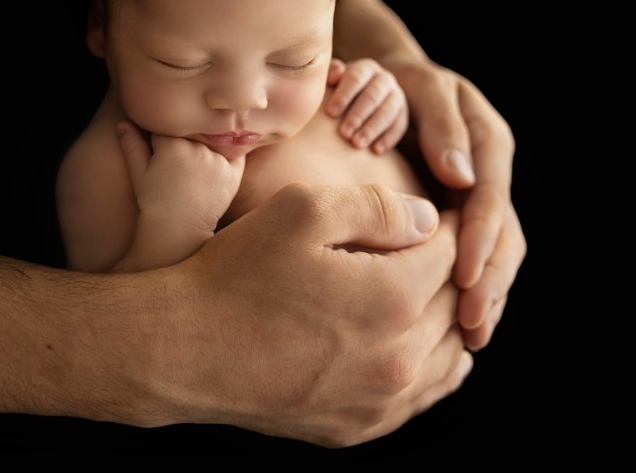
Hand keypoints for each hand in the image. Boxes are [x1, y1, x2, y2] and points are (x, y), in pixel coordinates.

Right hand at [117, 121, 244, 234]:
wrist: (178, 230)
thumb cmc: (154, 202)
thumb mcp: (139, 174)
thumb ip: (131, 145)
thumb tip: (122, 122)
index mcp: (171, 144)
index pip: (168, 129)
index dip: (162, 138)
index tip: (160, 149)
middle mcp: (196, 148)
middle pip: (191, 134)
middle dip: (185, 141)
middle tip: (179, 162)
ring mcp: (216, 159)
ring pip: (211, 141)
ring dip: (206, 147)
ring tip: (196, 168)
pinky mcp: (233, 173)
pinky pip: (236, 154)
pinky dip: (230, 155)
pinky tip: (219, 165)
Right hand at [163, 183, 472, 446]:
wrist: (180, 350)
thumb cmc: (235, 273)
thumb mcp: (302, 211)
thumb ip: (378, 207)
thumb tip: (431, 219)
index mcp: (393, 299)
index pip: (453, 255)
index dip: (450, 226)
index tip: (443, 212)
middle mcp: (398, 359)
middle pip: (454, 305)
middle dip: (453, 271)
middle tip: (441, 246)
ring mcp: (378, 402)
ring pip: (448, 354)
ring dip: (447, 319)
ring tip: (433, 291)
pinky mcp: (357, 428)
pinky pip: (421, 397)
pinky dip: (432, 367)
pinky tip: (423, 348)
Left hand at [324, 57, 408, 153]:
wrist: (364, 97)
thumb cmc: (340, 89)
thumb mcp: (334, 79)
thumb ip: (331, 74)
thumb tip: (333, 76)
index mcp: (366, 68)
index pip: (356, 78)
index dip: (343, 95)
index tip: (330, 112)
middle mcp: (384, 79)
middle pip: (372, 96)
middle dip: (357, 116)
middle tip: (344, 133)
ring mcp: (397, 96)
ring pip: (387, 112)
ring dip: (372, 129)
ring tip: (357, 144)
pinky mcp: (403, 114)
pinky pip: (399, 126)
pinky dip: (388, 139)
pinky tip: (375, 150)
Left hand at [387, 59, 524, 347]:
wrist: (396, 83)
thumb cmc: (403, 83)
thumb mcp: (421, 86)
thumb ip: (442, 126)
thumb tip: (460, 175)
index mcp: (489, 142)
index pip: (490, 200)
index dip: (480, 241)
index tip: (464, 278)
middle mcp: (492, 174)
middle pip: (505, 237)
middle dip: (490, 281)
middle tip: (470, 325)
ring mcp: (483, 197)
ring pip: (500, 254)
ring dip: (489, 296)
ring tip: (471, 338)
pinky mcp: (468, 216)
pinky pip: (482, 258)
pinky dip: (476, 290)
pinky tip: (460, 326)